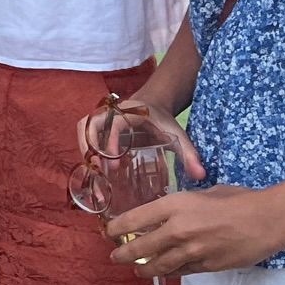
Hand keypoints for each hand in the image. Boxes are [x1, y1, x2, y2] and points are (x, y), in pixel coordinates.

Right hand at [75, 97, 205, 182]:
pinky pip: (84, 139)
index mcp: (129, 112)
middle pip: (89, 126)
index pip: (114, 122)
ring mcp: (101, 120)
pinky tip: (95, 176)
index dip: (110, 140)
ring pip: (83, 133)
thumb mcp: (177, 135)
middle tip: (100, 173)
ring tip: (93, 179)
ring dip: (85, 153)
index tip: (113, 162)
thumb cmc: (162, 121)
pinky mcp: (97, 130)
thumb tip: (201, 175)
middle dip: (90, 149)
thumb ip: (189, 154)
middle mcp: (110, 113)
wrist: (153, 105)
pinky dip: (85, 156)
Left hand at [105, 183, 283, 275]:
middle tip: (115, 256)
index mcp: (175, 206)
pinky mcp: (206, 267)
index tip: (109, 231)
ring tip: (137, 269)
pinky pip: (180, 272)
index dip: (117, 228)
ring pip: (159, 266)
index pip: (134, 220)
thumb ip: (182, 205)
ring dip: (144, 269)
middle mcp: (178, 231)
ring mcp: (191, 252)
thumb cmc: (238, 199)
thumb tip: (170, 214)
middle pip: (140, 248)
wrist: (267, 220)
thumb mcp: (203, 193)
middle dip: (123, 254)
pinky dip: (170, 272)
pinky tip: (164, 272)